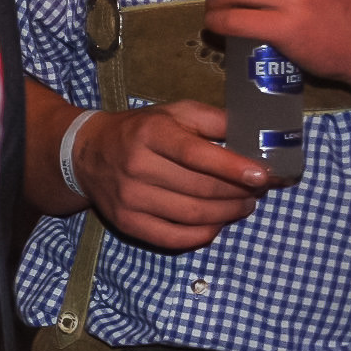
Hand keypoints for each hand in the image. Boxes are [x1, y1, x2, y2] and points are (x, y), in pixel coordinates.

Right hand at [72, 100, 267, 249]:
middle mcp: (137, 166)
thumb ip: (214, 120)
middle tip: (258, 190)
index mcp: (151, 133)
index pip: (195, 154)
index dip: (232, 167)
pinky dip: (203, 235)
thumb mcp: (174, 113)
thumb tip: (256, 136)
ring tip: (243, 205)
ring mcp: (130, 198)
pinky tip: (216, 223)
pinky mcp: (126, 222)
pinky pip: (173, 238)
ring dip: (228, 214)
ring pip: (193, 215)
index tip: (263, 176)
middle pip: (200, 188)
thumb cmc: (141, 130)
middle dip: (239, 192)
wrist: (87, 152)